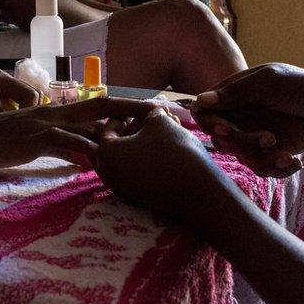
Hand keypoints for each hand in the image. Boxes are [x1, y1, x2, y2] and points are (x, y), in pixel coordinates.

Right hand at [0, 97, 158, 168]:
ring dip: (116, 132)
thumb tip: (87, 153)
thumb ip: (61, 143)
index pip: (99, 105)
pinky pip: (63, 143)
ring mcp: (44, 124)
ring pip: (88, 124)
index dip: (127, 107)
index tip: (153, 112)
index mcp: (58, 113)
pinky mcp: (32, 139)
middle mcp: (56, 113)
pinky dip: (82, 150)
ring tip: (143, 138)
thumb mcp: (34, 140)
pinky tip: (99, 160)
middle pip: (104, 106)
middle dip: (134, 109)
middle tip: (163, 115)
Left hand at [94, 108, 227, 221]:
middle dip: (139, 126)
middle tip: (159, 116)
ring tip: (170, 128)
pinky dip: (150, 158)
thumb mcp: (159, 122)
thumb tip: (151, 114)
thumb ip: (149, 114)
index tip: (145, 106)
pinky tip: (170, 147)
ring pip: (131, 157)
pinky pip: (139, 172)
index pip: (111, 126)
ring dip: (147, 141)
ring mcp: (124, 189)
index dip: (129, 111)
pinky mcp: (141, 198)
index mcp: (106, 154)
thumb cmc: (174, 149)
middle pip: (120, 143)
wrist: (198, 191)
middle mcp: (109, 174)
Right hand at [192, 63, 303, 176]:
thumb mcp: (270, 82)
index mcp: (235, 95)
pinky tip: (294, 162)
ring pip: (241, 157)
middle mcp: (240, 117)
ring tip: (285, 154)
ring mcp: (255, 136)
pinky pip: (261, 169)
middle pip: (221, 140)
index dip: (209, 123)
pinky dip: (276, 169)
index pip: (205, 112)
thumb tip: (201, 101)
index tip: (227, 129)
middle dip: (242, 143)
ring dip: (261, 159)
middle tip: (267, 138)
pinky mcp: (272, 153)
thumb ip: (236, 92)